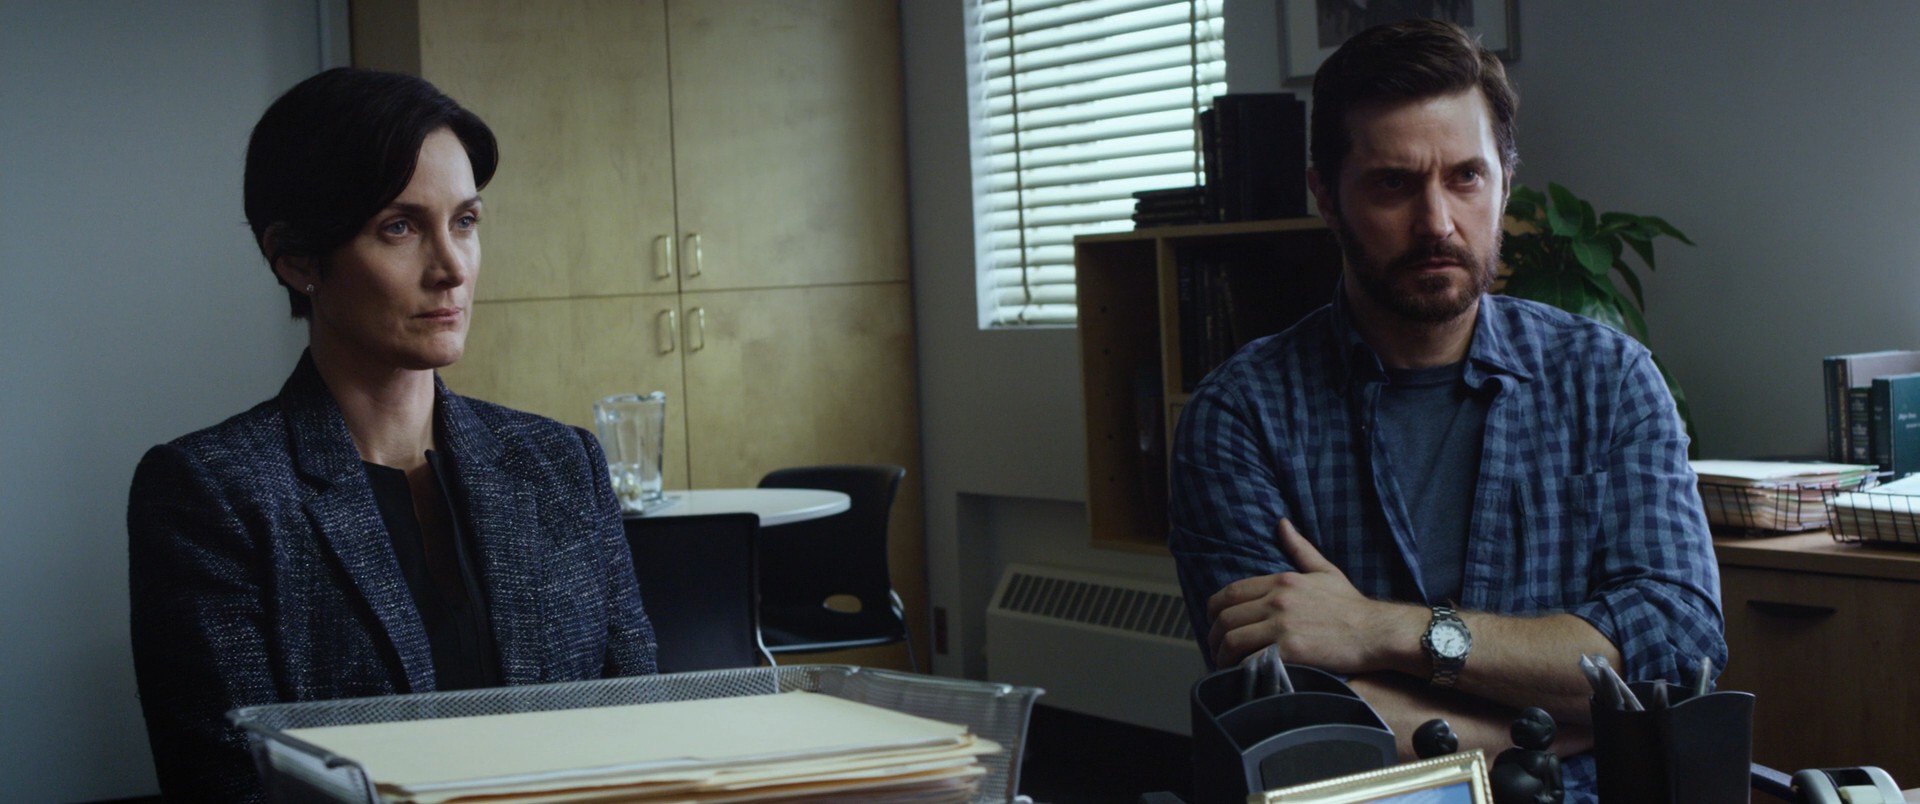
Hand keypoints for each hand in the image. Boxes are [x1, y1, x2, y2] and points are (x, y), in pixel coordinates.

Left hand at [1205, 519, 1404, 669]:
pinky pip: (1250, 660)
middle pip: (1225, 618)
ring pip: (1232, 640)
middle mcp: (1277, 600)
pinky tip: (1242, 675)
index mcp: (1281, 580)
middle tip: (1217, 650)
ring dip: (1222, 656)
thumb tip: (1282, 524)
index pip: (1230, 593)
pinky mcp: (1290, 650)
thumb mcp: (1325, 571)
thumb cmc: (1352, 606)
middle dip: (1214, 637)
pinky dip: (1240, 669)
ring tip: (1226, 665)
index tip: (1215, 624)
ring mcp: (1282, 625)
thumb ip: (1300, 549)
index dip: (1214, 611)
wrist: (1377, 632)